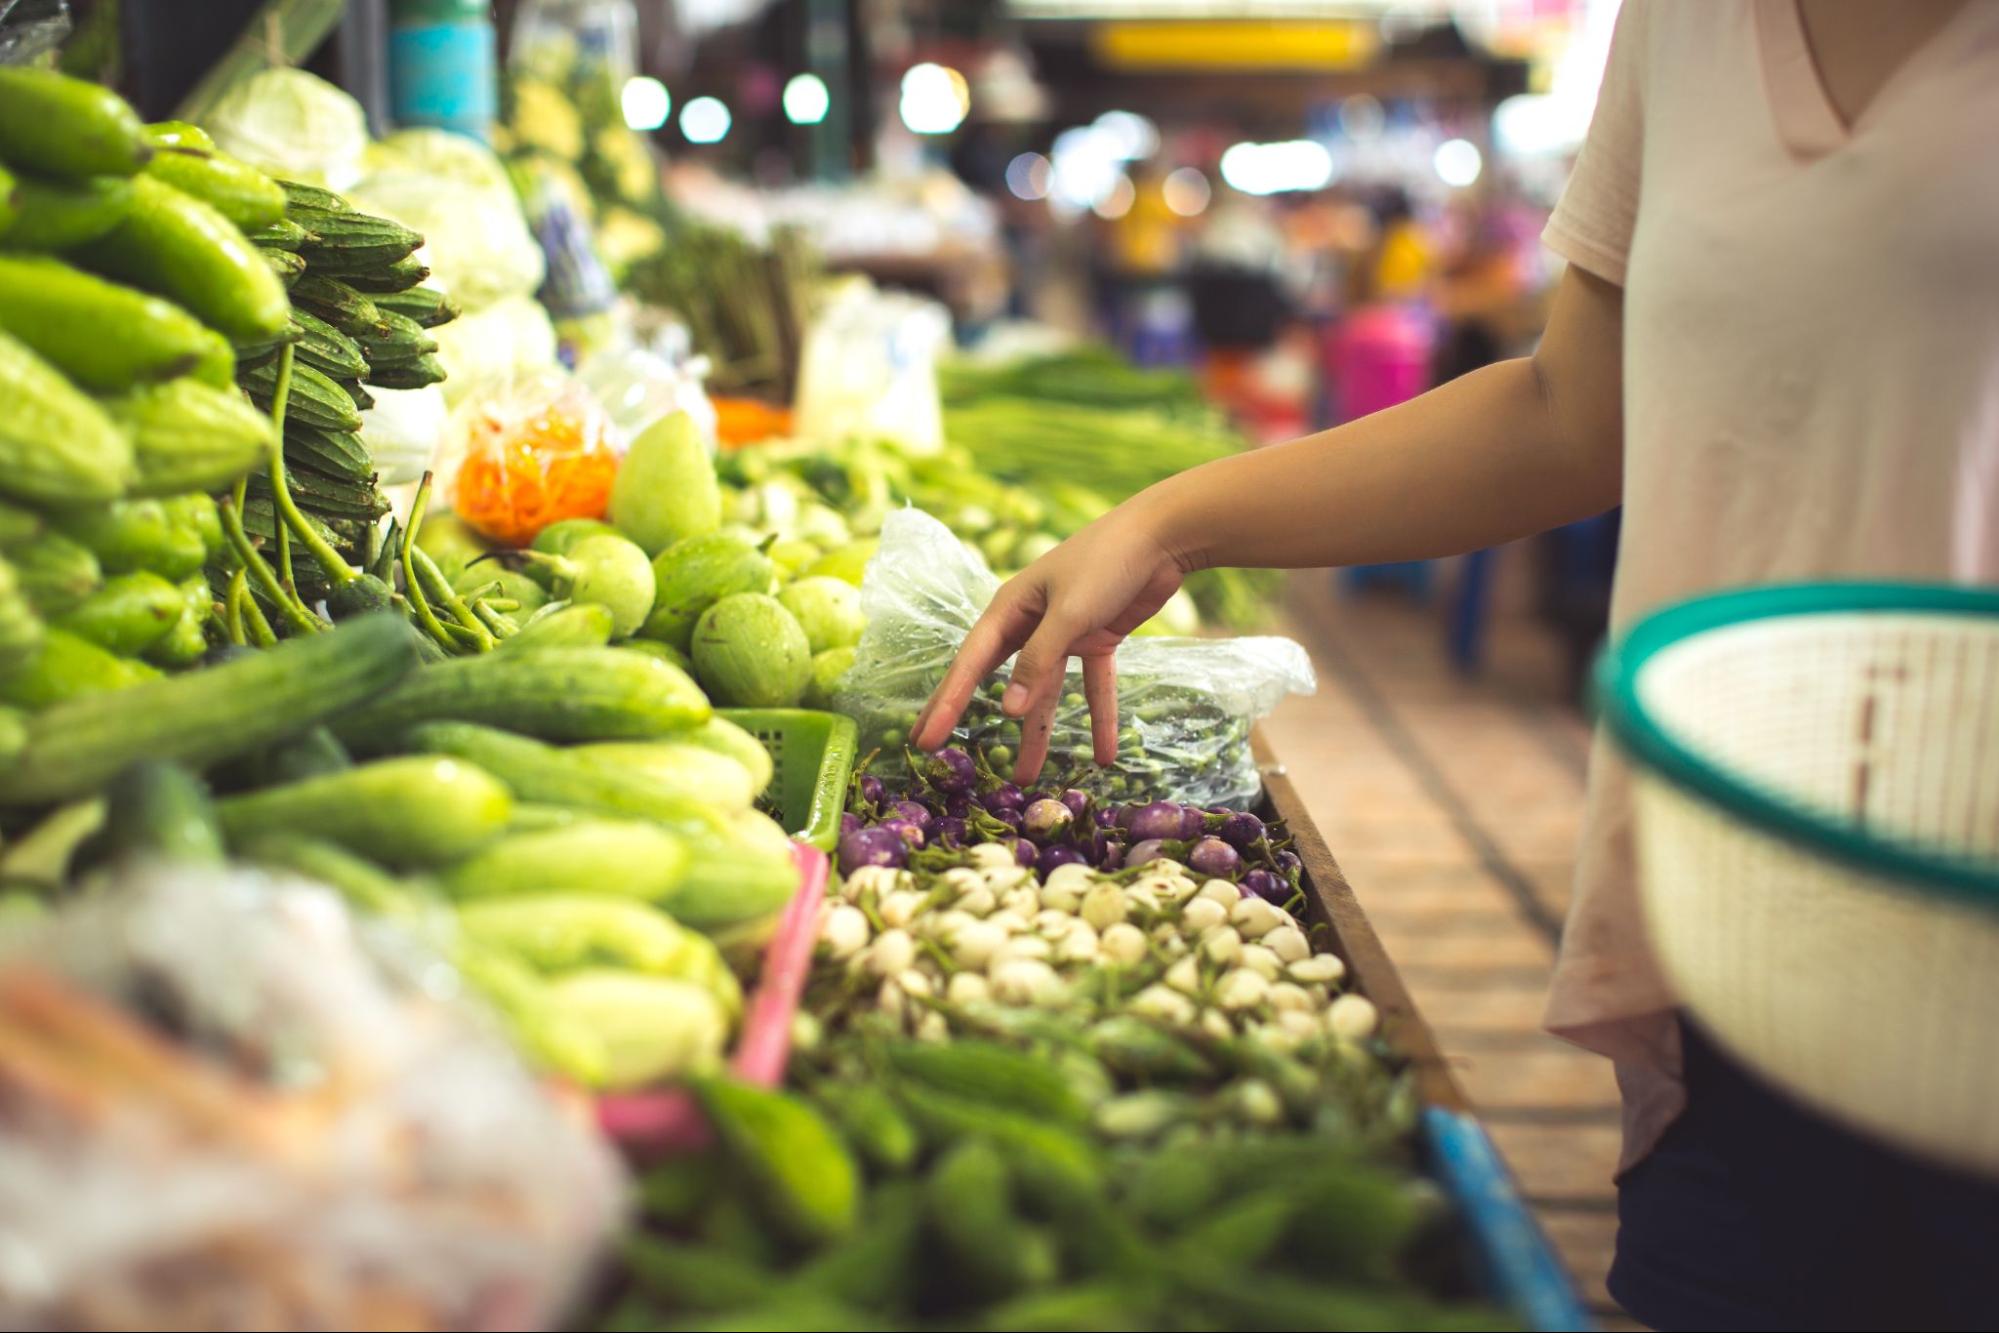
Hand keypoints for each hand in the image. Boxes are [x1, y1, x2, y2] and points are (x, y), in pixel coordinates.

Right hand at [911, 504, 1187, 782]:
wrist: (1162, 535)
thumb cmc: (1106, 562)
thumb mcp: (1069, 613)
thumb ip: (1039, 662)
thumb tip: (1008, 710)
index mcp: (1010, 608)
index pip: (970, 664)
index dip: (947, 704)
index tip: (925, 740)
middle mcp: (1031, 622)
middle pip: (995, 678)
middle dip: (971, 716)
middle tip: (940, 754)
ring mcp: (1064, 632)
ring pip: (1046, 692)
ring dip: (1040, 733)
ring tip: (1026, 778)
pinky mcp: (1097, 638)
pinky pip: (1093, 685)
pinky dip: (1101, 718)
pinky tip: (1105, 755)